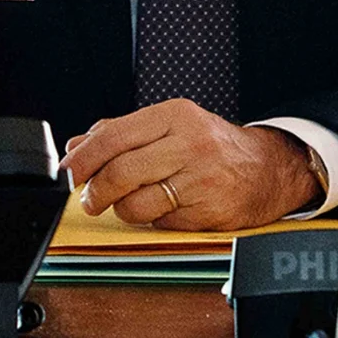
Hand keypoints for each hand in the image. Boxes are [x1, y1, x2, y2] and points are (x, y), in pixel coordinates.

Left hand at [57, 99, 322, 230]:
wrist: (268, 169)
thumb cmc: (209, 146)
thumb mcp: (168, 126)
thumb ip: (119, 133)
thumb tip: (74, 147)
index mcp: (174, 116)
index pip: (113, 136)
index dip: (84, 159)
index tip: (69, 172)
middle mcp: (189, 144)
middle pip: (121, 171)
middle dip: (95, 190)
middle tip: (89, 198)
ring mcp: (202, 179)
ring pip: (136, 203)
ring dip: (122, 208)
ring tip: (128, 202)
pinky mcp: (210, 211)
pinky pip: (160, 221)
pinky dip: (152, 219)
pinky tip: (163, 207)